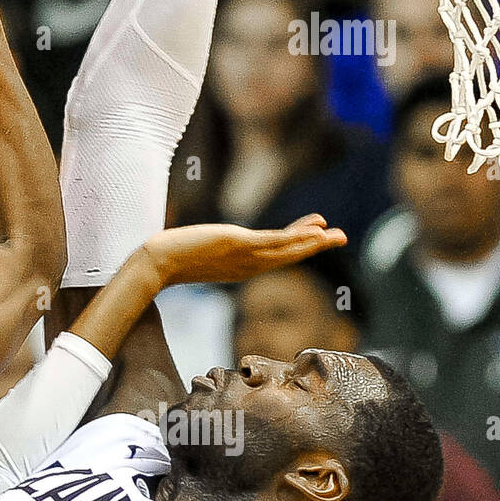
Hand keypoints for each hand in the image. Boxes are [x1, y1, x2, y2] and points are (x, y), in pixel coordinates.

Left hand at [142, 214, 346, 287]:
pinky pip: (277, 242)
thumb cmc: (170, 259)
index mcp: (241, 268)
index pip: (276, 255)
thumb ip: (209, 250)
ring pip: (288, 250)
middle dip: (315, 246)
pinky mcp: (241, 244)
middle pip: (289, 256)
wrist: (157, 263)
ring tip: (338, 235)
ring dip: (315, 242)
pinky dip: (298, 238)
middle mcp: (248, 266)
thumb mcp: (198, 253)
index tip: (314, 234)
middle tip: (341, 237)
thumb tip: (203, 244)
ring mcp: (246, 257)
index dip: (297, 244)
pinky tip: (315, 232)